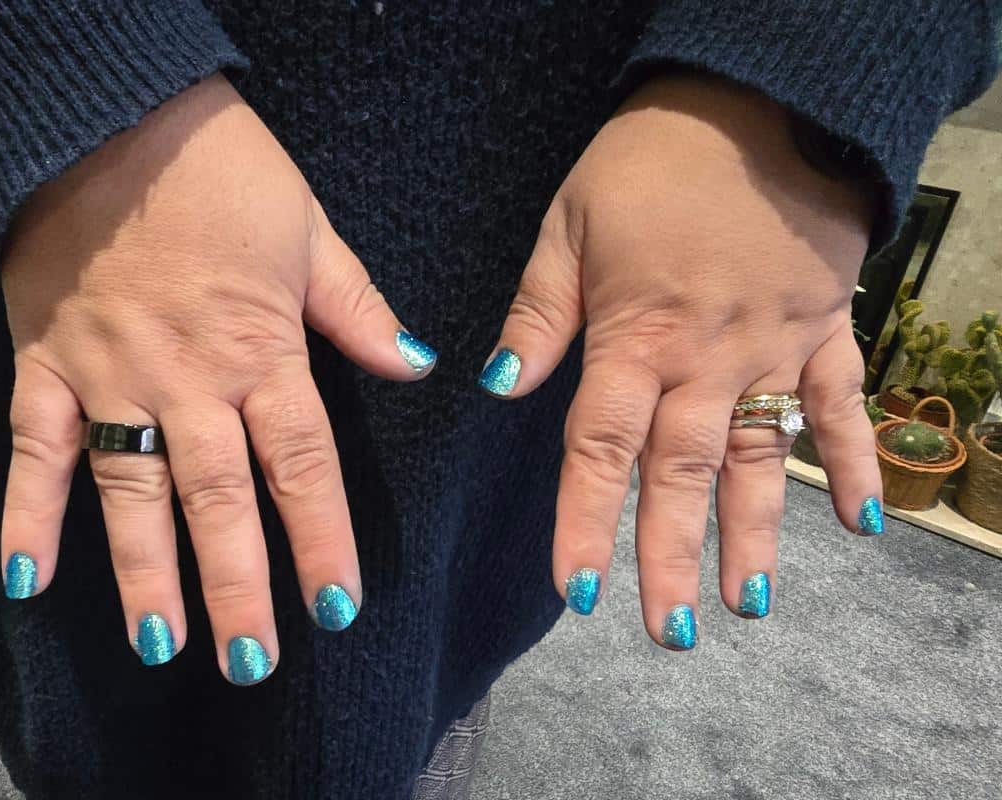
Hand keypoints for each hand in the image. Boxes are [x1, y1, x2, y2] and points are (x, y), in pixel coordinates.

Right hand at [0, 75, 436, 679]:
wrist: (108, 118)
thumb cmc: (220, 169)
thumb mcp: (310, 230)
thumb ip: (357, 308)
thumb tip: (417, 364)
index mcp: (260, 350)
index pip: (302, 464)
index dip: (322, 539)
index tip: (338, 605)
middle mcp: (188, 380)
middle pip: (220, 499)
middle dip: (240, 583)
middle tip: (254, 661)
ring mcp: (111, 377)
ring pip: (132, 491)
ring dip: (147, 573)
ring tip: (164, 644)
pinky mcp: (46, 364)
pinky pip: (33, 449)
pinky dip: (27, 514)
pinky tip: (26, 581)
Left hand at [484, 73, 882, 646]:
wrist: (759, 102)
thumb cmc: (649, 161)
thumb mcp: (569, 222)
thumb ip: (538, 311)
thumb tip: (500, 386)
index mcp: (635, 336)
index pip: (600, 447)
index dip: (585, 520)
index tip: (576, 588)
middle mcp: (704, 358)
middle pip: (680, 472)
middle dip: (668, 554)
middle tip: (667, 629)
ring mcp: (772, 348)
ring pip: (758, 456)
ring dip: (752, 532)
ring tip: (745, 603)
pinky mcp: (823, 329)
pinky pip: (842, 404)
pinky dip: (851, 461)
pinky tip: (858, 523)